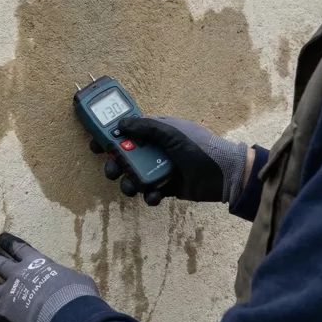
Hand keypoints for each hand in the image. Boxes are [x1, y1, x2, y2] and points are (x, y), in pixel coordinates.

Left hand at [0, 233, 99, 321]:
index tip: (1, 238)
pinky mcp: (2, 315)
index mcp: (35, 263)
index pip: (19, 248)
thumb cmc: (76, 295)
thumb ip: (66, 279)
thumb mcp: (77, 279)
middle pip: (0, 263)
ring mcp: (7, 295)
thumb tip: (71, 284)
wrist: (64, 317)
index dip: (9, 243)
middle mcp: (17, 275)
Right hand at [92, 116, 249, 205]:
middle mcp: (155, 149)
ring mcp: (160, 168)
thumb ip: (145, 128)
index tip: (96, 143)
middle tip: (112, 170)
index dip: (109, 136)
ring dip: (129, 183)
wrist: (225, 175)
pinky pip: (149, 192)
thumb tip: (120, 124)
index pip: (126, 131)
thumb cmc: (200, 148)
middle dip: (114, 164)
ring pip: (133, 176)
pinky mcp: (166, 187)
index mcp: (155, 131)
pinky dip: (149, 196)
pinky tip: (155, 196)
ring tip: (133, 188)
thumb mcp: (172, 133)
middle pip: (124, 156)